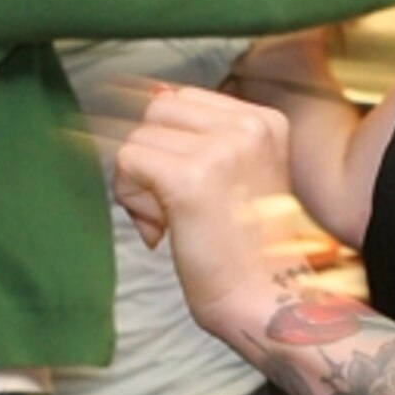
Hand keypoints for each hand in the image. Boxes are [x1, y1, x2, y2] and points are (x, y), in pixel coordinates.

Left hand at [111, 85, 322, 321]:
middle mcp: (248, 125)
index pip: (182, 99)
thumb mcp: (234, 174)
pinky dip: (132, 200)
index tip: (195, 190)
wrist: (268, 301)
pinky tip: (164, 230)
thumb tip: (148, 93)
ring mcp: (221, 148)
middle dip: (153, 159)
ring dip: (141, 186)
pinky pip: (127, 162)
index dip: (172, 145)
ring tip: (177, 222)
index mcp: (265, 120)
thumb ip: (197, 135)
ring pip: (137, 138)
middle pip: (156, 112)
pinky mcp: (190, 177)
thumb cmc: (247, 250)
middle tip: (182, 209)